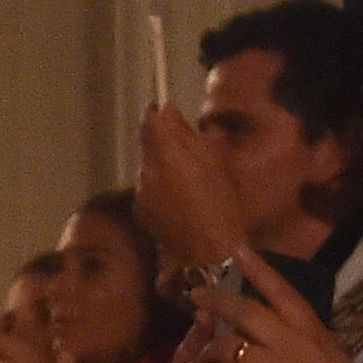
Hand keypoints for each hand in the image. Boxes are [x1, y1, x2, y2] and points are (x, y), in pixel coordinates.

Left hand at [135, 100, 252, 278]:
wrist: (211, 251)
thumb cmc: (223, 203)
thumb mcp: (215, 162)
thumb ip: (188, 134)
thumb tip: (168, 110)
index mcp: (167, 154)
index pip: (150, 121)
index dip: (156, 114)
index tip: (165, 111)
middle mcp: (146, 170)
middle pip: (149, 146)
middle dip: (164, 145)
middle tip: (189, 155)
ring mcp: (140, 192)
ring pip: (148, 169)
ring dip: (162, 170)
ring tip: (187, 185)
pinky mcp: (139, 211)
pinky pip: (147, 190)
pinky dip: (159, 190)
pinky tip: (178, 203)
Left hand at [178, 273, 362, 362]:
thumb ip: (313, 345)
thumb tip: (299, 336)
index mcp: (312, 332)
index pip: (282, 291)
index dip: (259, 269)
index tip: (238, 250)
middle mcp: (287, 341)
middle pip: (242, 310)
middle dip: (216, 299)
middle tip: (196, 294)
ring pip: (223, 344)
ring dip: (208, 349)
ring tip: (200, 355)